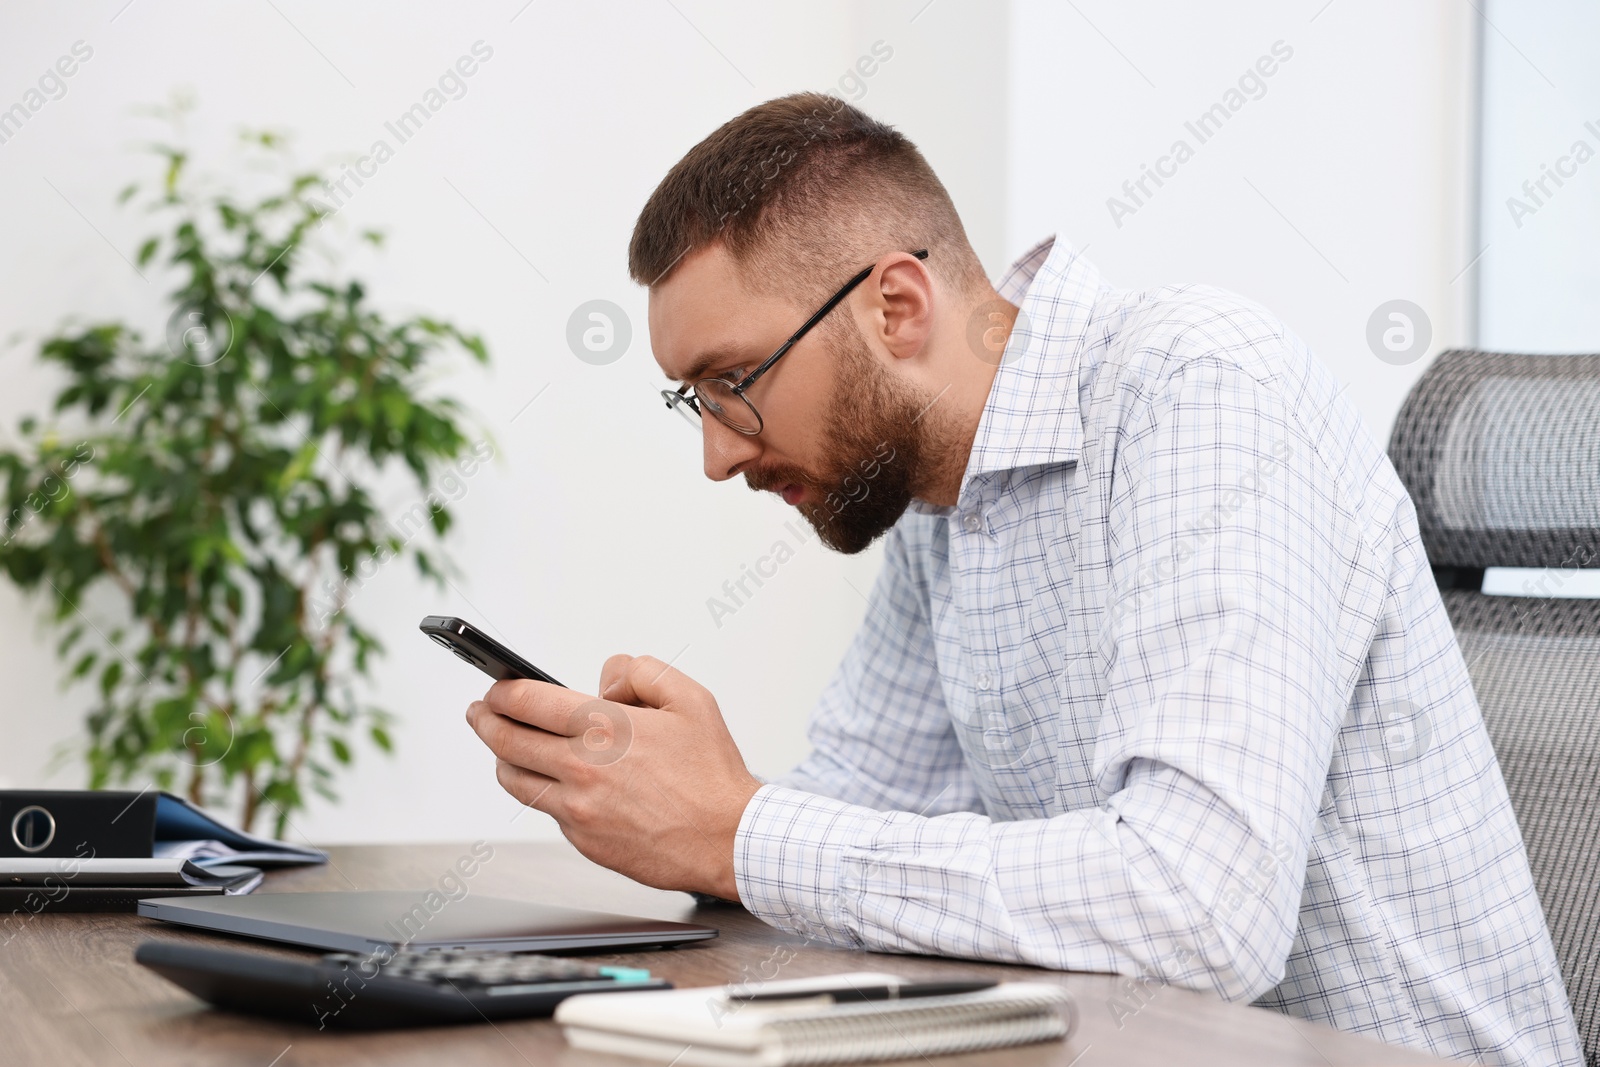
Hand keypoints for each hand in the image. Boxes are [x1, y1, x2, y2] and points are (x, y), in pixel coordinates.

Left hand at [465, 655, 762, 899]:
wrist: (726, 839)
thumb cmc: (712, 774)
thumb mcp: (690, 698)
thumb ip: (641, 671)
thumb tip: (605, 680)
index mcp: (603, 727)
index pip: (526, 701)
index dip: (502, 691)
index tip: (497, 688)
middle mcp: (581, 768)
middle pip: (505, 740)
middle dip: (484, 720)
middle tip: (480, 712)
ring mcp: (577, 809)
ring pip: (514, 779)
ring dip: (502, 757)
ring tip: (504, 746)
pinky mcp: (582, 839)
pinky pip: (547, 810)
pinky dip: (544, 791)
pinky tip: (555, 781)